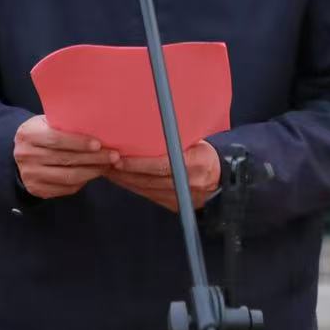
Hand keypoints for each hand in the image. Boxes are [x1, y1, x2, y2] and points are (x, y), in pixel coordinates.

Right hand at [13, 114, 119, 199]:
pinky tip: (94, 174)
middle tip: (113, 156)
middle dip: (93, 158)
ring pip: (67, 176)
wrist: (18, 153)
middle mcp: (26, 156)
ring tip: (107, 165)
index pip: (57, 140)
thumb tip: (97, 126)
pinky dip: (83, 182)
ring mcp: (30, 175)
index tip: (99, 144)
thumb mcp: (46, 122)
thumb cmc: (41, 132)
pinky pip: (65, 188)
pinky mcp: (37, 190)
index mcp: (29, 134)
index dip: (79, 143)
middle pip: (65, 159)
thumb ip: (64, 124)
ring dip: (92, 172)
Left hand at [105, 140, 220, 212]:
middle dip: (124, 172)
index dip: (138, 164)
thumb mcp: (198, 142)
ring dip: (125, 180)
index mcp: (195, 163)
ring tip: (107, 170)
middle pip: (149, 180)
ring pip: (146, 189)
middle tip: (104, 162)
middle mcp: (188, 183)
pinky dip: (133, 187)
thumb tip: (153, 124)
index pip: (161, 166)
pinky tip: (121, 179)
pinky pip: (149, 196)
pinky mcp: (175, 205)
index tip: (119, 159)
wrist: (225, 179)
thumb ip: (177, 138)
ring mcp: (181, 197)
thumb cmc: (207, 154)